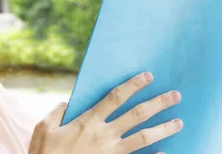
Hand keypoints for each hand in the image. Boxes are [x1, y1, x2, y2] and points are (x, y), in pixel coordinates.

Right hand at [28, 72, 181, 153]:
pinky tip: (166, 153)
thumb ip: (57, 113)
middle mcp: (103, 135)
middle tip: (175, 96)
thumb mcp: (43, 129)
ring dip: (163, 129)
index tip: (148, 76)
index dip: (133, 85)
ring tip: (179, 123)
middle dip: (158, 104)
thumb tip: (67, 104)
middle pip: (136, 115)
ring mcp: (110, 153)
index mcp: (87, 121)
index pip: (116, 97)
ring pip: (142, 138)